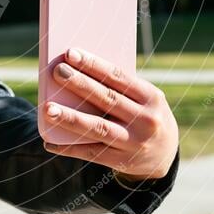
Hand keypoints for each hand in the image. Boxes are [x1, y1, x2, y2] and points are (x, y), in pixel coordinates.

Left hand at [42, 48, 178, 181]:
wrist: (165, 154)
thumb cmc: (144, 114)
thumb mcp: (144, 98)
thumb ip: (119, 88)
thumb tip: (78, 72)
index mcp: (151, 97)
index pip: (118, 76)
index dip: (93, 64)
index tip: (70, 53)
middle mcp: (145, 119)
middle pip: (106, 99)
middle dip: (79, 84)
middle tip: (57, 71)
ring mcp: (133, 142)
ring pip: (97, 128)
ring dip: (70, 118)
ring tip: (48, 109)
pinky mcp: (121, 160)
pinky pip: (91, 153)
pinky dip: (68, 148)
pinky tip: (49, 142)